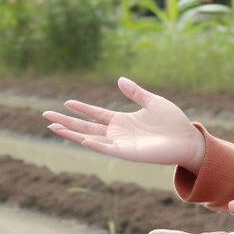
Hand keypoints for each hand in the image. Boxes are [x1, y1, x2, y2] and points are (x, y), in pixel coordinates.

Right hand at [43, 77, 204, 170]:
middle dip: (66, 122)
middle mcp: (117, 134)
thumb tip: (119, 79)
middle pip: (85, 127)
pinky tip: (80, 138)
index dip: (81, 109)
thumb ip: (135, 92)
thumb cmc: (172, 122)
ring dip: (71, 133)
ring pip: (89, 138)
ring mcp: (120, 144)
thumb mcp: (152, 101)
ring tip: (53, 127)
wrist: (187, 140)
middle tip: (45, 115)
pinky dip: (93, 144)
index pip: (95, 115)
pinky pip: (106, 149)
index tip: (66, 102)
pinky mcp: (127, 154)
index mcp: (122, 121)